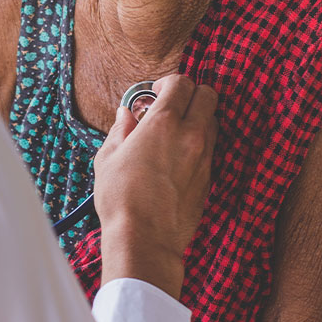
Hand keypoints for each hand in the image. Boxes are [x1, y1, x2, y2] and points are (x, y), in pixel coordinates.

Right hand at [94, 74, 218, 298]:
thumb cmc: (121, 198)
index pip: (182, 83)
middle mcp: (190, 135)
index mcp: (163, 123)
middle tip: (170, 105)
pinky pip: (210, 149)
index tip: (155, 92)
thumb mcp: (108, 158)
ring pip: (213, 121)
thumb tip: (126, 115)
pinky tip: (177, 156)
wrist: (144, 239)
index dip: (168, 82)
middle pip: (208, 95)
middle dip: (191, 93)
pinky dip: (198, 143)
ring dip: (197, 118)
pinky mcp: (209, 178)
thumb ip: (121, 130)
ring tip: (173, 132)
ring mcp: (204, 157)